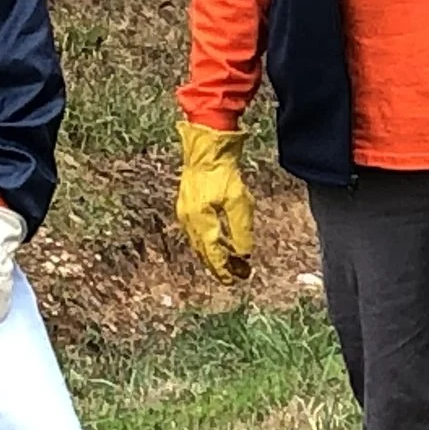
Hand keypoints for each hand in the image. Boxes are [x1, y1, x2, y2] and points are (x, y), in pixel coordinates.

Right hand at [174, 121, 253, 282]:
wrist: (207, 148)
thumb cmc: (224, 173)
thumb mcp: (240, 203)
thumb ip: (241, 231)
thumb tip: (243, 254)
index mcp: (200, 222)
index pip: (212, 254)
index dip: (222, 269)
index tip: (233, 281)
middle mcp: (189, 220)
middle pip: (204, 251)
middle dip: (218, 265)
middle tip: (233, 276)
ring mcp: (185, 212)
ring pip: (199, 242)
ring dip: (213, 254)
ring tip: (229, 261)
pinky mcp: (187, 204)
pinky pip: (197, 231)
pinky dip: (208, 240)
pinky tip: (219, 240)